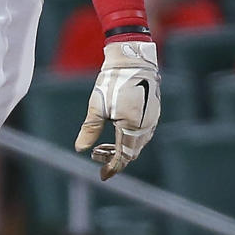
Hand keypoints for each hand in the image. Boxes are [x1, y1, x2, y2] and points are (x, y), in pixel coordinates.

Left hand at [75, 41, 160, 180]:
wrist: (132, 58)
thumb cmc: (112, 81)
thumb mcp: (96, 106)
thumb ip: (89, 130)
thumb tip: (80, 149)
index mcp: (132, 127)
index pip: (124, 156)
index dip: (113, 167)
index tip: (102, 175)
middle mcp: (146, 126)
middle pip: (132, 152)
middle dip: (115, 158)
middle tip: (96, 154)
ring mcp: (153, 119)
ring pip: (138, 143)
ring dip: (122, 148)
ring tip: (103, 145)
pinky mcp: (154, 111)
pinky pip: (143, 133)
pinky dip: (130, 138)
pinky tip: (118, 132)